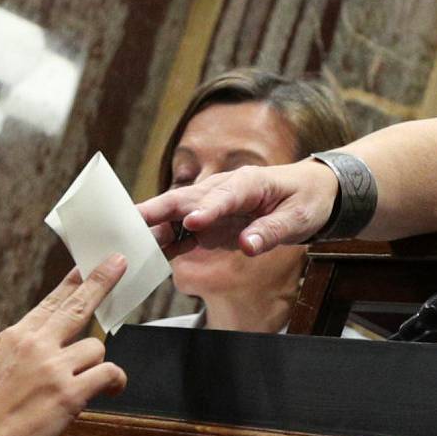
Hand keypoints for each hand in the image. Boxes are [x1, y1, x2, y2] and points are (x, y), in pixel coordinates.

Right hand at [0, 255, 126, 435]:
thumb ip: (26, 353)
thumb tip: (56, 349)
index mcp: (15, 337)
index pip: (51, 302)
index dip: (73, 282)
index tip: (86, 266)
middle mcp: (35, 344)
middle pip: (78, 305)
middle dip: (101, 281)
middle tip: (117, 263)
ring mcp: (53, 366)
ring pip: (97, 347)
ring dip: (97, 365)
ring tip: (85, 383)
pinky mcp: (69, 392)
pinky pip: (109, 373)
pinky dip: (115, 382)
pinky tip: (111, 390)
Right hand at [141, 157, 342, 257]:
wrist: (308, 192)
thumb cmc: (305, 200)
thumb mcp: (298, 218)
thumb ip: (271, 232)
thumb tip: (248, 247)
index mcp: (248, 182)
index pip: (224, 195)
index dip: (207, 208)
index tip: (192, 222)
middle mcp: (222, 189)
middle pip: (186, 198)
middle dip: (158, 211)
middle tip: (132, 223)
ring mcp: (212, 204)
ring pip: (177, 214)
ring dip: (153, 227)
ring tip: (128, 241)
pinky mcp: (209, 221)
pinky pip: (183, 230)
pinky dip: (165, 240)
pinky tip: (146, 253)